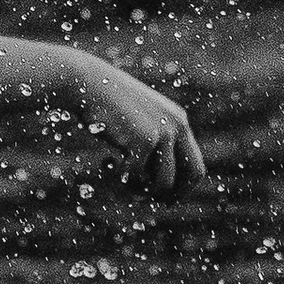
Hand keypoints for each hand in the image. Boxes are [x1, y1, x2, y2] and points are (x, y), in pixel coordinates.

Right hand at [76, 53, 207, 192]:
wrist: (86, 83)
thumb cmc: (106, 105)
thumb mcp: (134, 124)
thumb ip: (149, 146)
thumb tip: (156, 185)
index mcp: (178, 121)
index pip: (196, 166)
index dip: (182, 188)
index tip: (163, 199)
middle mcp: (178, 126)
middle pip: (192, 176)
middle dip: (173, 195)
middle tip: (149, 201)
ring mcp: (164, 132)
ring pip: (163, 183)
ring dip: (140, 188)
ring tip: (120, 176)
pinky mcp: (145, 140)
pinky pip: (137, 176)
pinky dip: (121, 176)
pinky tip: (107, 160)